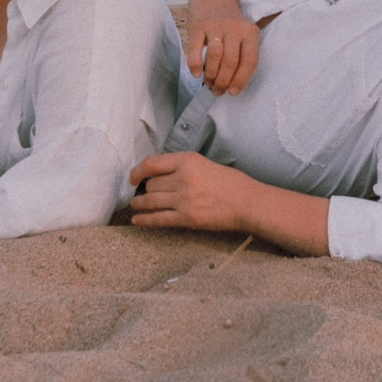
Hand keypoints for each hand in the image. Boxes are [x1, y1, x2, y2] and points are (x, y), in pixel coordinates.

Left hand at [128, 152, 261, 232]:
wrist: (248, 203)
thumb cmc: (230, 183)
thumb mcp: (205, 164)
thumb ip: (182, 167)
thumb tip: (157, 175)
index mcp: (188, 161)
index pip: (152, 163)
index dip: (137, 171)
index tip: (133, 177)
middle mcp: (184, 178)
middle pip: (150, 184)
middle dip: (145, 190)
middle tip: (141, 194)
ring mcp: (184, 199)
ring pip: (150, 201)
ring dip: (139, 204)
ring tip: (135, 206)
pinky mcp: (187, 218)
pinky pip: (158, 219)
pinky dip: (145, 220)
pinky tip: (137, 221)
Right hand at [184, 4, 262, 94]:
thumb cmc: (230, 26)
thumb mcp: (244, 35)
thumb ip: (241, 57)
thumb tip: (230, 87)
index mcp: (250, 32)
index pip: (250, 61)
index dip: (241, 80)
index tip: (233, 93)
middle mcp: (234, 28)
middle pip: (231, 62)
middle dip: (223, 81)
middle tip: (217, 91)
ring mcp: (215, 26)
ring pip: (215, 57)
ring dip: (211, 75)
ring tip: (208, 83)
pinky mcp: (198, 25)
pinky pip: (195, 49)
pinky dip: (195, 65)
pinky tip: (196, 74)